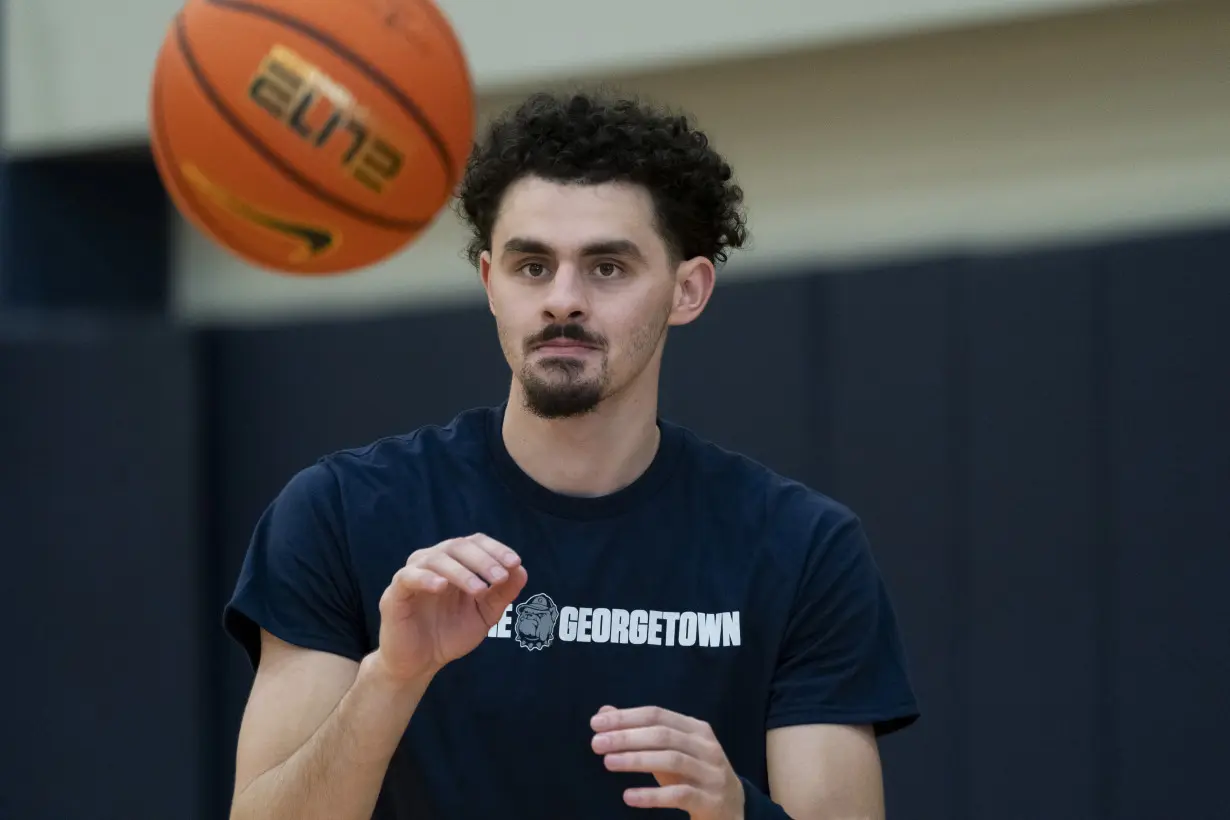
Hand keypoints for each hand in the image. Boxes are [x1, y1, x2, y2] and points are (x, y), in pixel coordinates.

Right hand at [375, 534, 526, 682]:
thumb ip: (502, 594)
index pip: (475, 543)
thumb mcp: (484, 615)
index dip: (495, 549)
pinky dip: (426, 578)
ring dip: (461, 571)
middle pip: (457, 546)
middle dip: (483, 560)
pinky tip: (442, 587)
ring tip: (479, 589)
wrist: (420, 664)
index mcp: (455, 563)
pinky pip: (408, 577)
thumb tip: (521, 570)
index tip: (515, 562)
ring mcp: (413, 575)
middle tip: (500, 576)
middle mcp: (433, 562)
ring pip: (436, 559)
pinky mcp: (395, 593)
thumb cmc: (450, 634)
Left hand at [590, 705, 744, 818]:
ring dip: (636, 760)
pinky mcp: (710, 800)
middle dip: (627, 737)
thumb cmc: (693, 774)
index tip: (596, 723)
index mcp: (696, 729)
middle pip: (663, 735)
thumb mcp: (669, 751)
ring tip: (608, 762)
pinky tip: (628, 796)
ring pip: (671, 760)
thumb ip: (640, 731)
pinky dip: (652, 795)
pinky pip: (679, 795)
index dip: (626, 717)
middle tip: (596, 743)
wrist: (733, 808)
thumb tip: (605, 712)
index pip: (657, 715)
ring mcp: (711, 773)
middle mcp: (706, 747)